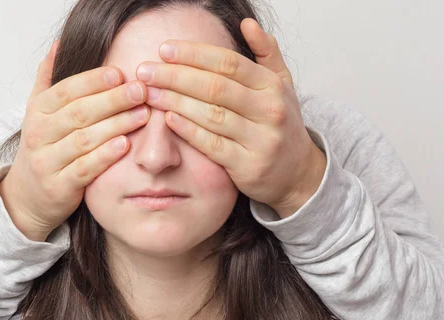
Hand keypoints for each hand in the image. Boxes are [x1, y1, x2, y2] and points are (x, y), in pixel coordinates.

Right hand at [0, 39, 149, 240]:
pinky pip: (84, 168)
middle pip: (79, 112)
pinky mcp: (59, 186)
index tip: (120, 73)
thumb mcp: (39, 112)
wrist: (27, 196)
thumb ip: (48, 79)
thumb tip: (59, 44)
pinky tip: (125, 144)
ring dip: (116, 125)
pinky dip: (105, 156)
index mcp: (37, 111)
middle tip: (141, 91)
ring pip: (84, 139)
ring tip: (142, 114)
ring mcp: (47, 161)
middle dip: (112, 100)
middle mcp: (39, 134)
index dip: (93, 81)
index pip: (66, 90)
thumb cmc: (43, 148)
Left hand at [136, 18, 325, 218]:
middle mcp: (269, 110)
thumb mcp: (282, 86)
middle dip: (176, 76)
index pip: (229, 63)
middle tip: (145, 71)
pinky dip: (188, 130)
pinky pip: (211, 145)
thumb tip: (247, 23)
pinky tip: (168, 119)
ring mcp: (260, 139)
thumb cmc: (281, 125)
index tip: (164, 50)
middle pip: (215, 87)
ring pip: (211, 115)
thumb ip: (267, 53)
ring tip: (150, 92)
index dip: (194, 54)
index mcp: (273, 86)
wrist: (298, 173)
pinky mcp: (248, 166)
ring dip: (175, 101)